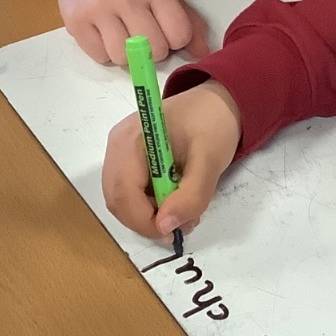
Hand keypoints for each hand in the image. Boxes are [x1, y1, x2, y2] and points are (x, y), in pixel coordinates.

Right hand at [52, 0, 210, 64]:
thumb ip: (187, 21)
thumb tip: (204, 53)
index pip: (179, 36)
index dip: (174, 40)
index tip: (163, 30)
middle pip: (155, 51)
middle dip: (151, 50)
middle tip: (140, 34)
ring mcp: (99, 10)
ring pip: (126, 59)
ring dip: (126, 54)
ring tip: (120, 34)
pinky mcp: (76, 23)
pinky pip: (101, 58)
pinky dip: (105, 53)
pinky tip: (103, 34)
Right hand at [103, 81, 241, 239]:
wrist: (218, 101)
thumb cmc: (214, 124)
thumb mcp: (210, 160)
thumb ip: (191, 195)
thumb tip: (165, 227)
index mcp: (131, 139)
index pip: (123, 192)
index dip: (144, 221)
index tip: (173, 234)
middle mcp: (117, 145)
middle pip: (117, 199)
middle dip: (146, 221)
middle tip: (182, 224)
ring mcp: (119, 152)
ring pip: (122, 200)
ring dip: (149, 215)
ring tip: (183, 211)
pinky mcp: (128, 159)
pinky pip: (129, 191)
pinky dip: (149, 204)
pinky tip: (174, 198)